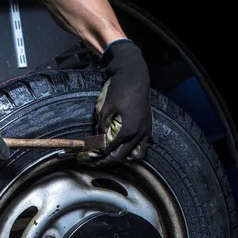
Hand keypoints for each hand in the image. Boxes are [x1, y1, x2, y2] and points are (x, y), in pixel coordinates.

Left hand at [94, 40, 152, 164]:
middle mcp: (139, 133)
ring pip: (137, 154)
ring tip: (112, 157)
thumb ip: (101, 126)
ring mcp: (146, 130)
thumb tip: (96, 139)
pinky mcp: (148, 126)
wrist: (135, 75)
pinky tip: (125, 147)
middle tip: (96, 162)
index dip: (98, 155)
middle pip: (122, 156)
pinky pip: (144, 145)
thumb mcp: (105, 108)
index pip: (110, 150)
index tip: (89, 157)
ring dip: (125, 158)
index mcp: (127, 130)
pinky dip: (135, 149)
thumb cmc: (120, 90)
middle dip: (108, 161)